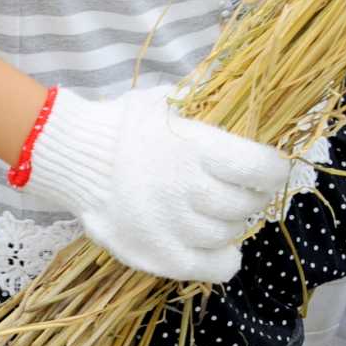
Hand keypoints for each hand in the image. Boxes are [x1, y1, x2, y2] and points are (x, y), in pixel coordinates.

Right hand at [27, 85, 293, 284]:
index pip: (256, 169)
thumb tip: (244, 76)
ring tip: (223, 211)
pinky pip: (210, 268)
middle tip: (245, 189)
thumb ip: (205, 94)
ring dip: (234, 222)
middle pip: (244, 204)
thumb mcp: (165, 98)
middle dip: (253, 196)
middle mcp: (185, 189)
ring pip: (228, 234)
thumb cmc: (124, 125)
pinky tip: (221, 246)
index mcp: (194, 148)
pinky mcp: (155, 255)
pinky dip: (224, 259)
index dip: (273, 170)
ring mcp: (170, 226)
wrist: (72, 157)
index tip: (272, 168)